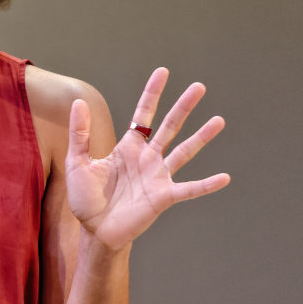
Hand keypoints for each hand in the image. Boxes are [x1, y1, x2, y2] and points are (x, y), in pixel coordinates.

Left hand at [66, 68, 229, 250]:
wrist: (95, 231)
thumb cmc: (86, 199)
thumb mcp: (77, 162)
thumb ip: (79, 133)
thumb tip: (79, 102)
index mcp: (128, 148)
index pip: (143, 115)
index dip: (152, 94)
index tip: (163, 72)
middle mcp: (148, 158)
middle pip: (169, 126)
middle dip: (183, 106)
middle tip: (199, 87)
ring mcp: (158, 176)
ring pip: (184, 151)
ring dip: (202, 137)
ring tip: (219, 120)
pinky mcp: (163, 197)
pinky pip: (189, 189)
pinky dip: (206, 184)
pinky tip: (224, 178)